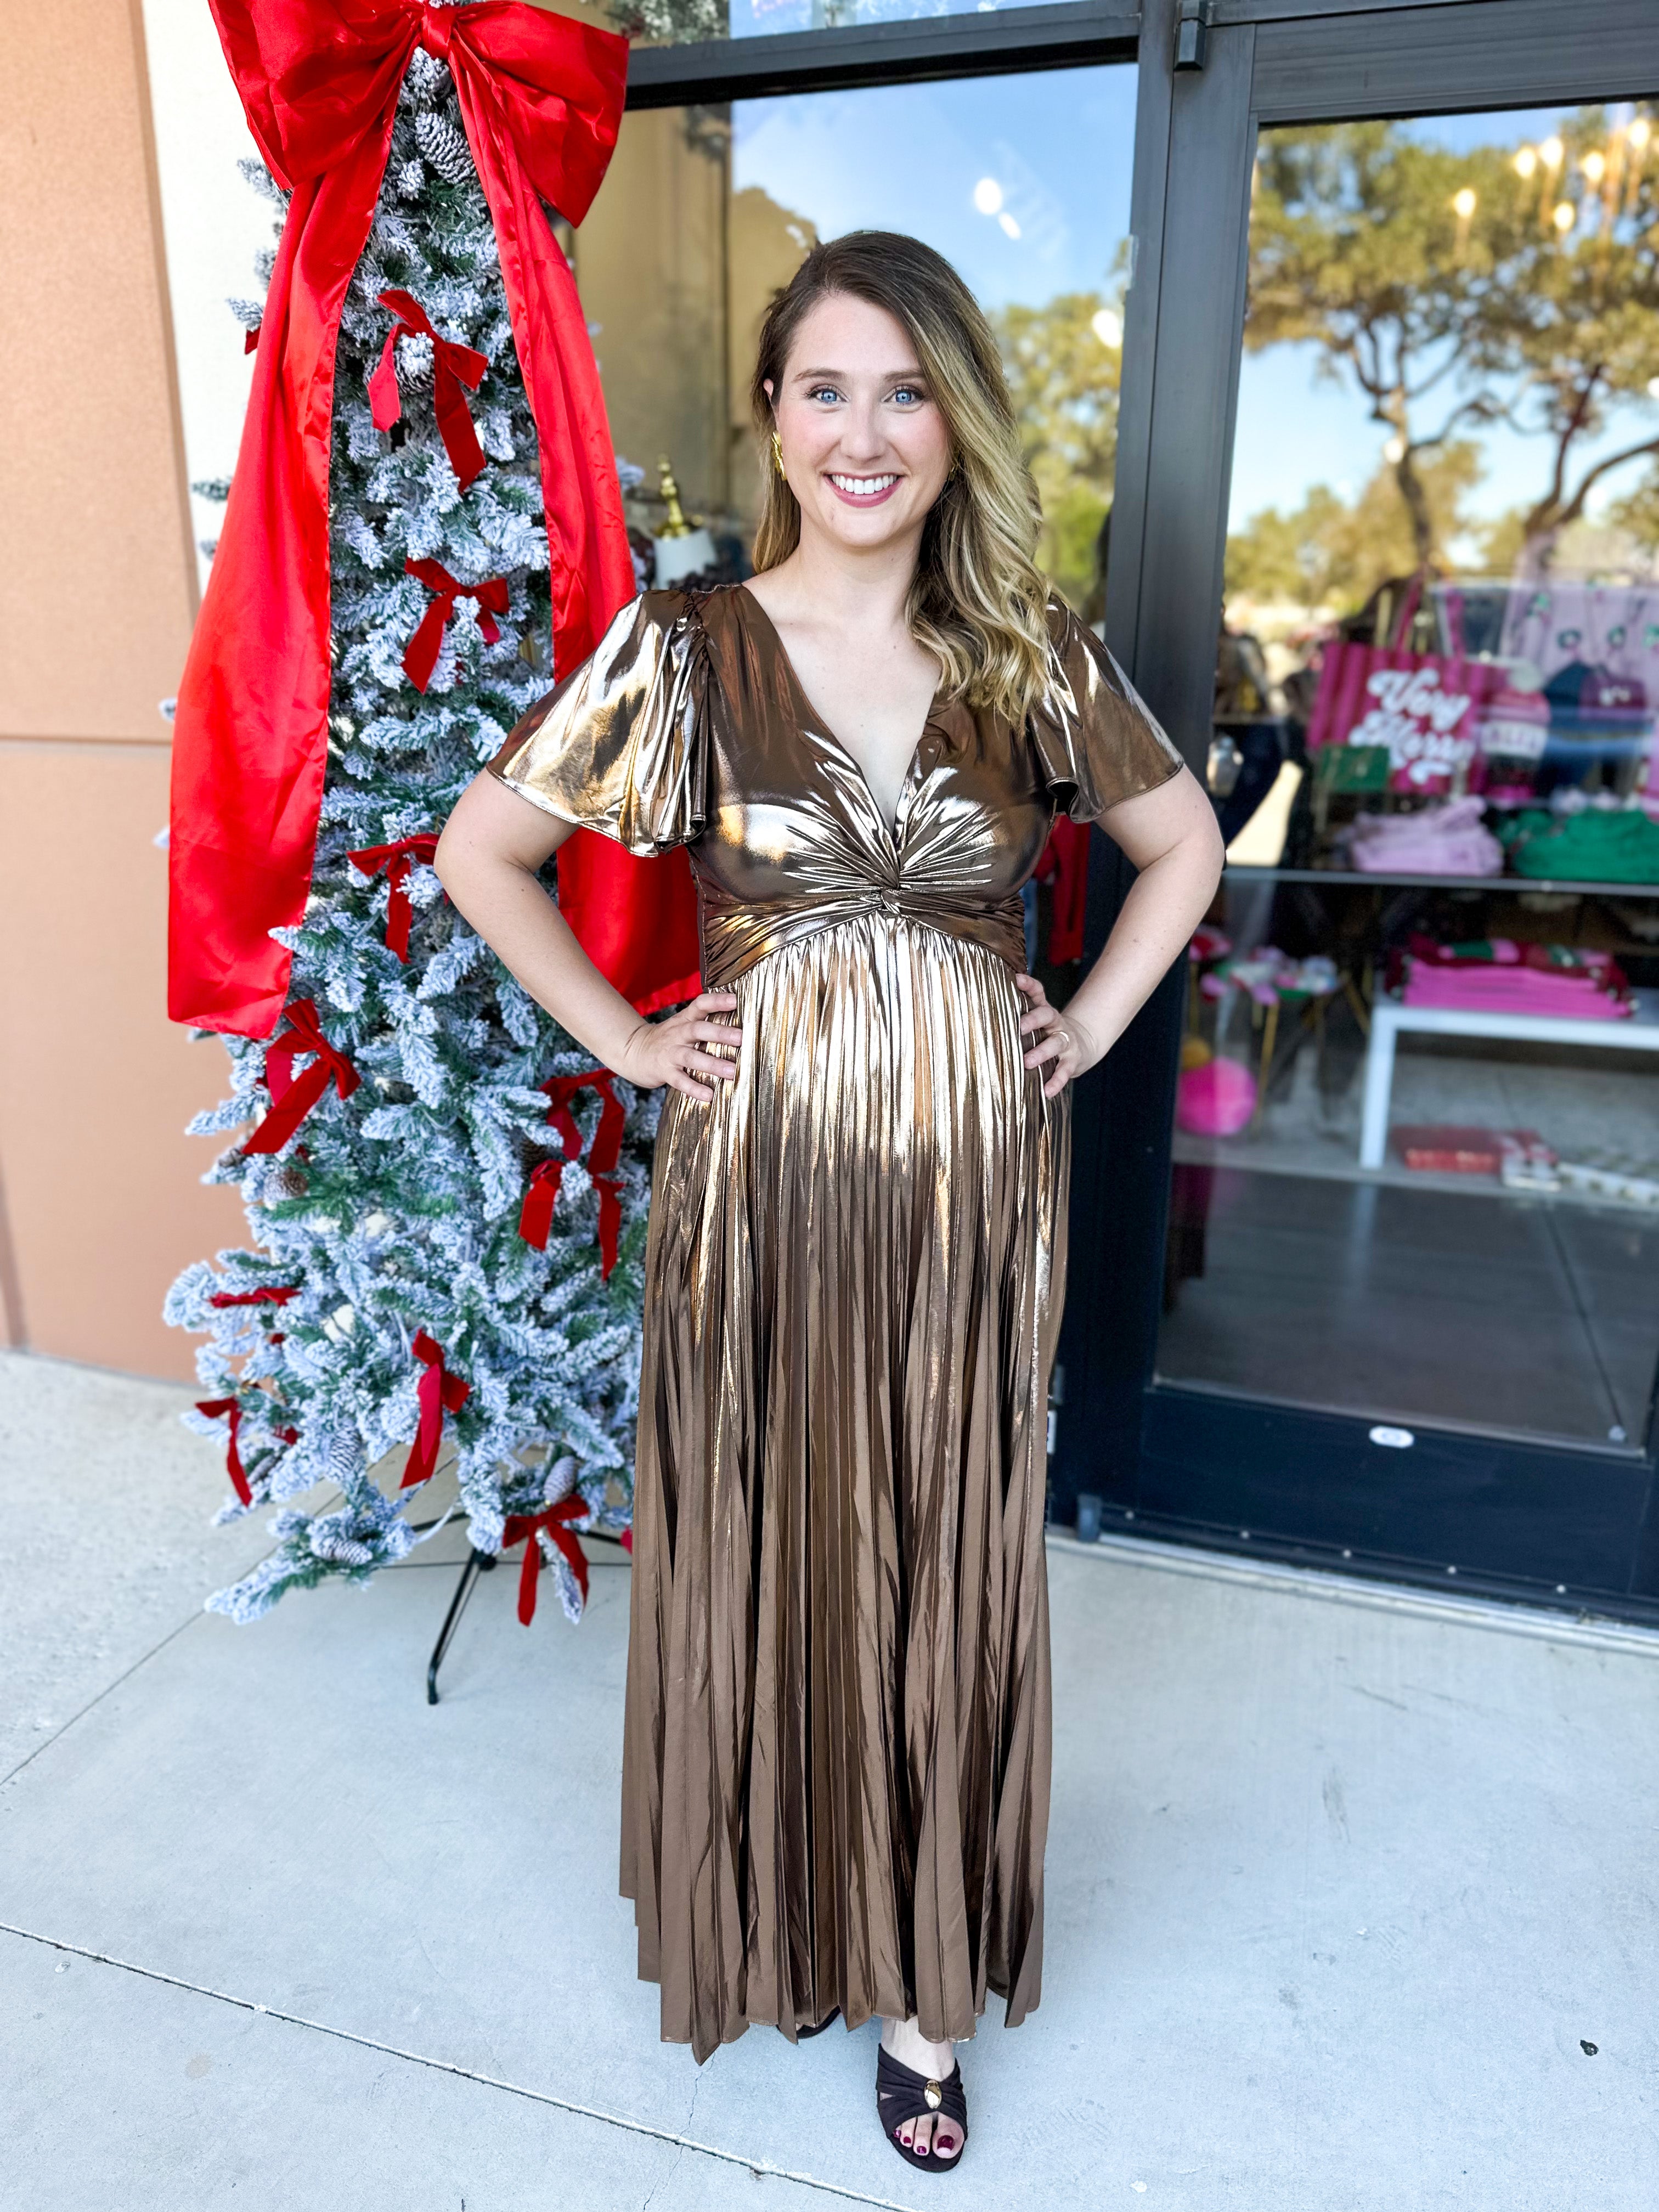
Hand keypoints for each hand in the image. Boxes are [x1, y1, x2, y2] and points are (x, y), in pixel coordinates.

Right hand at [618, 990, 742, 1104]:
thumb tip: (740, 1026)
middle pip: (698, 1029)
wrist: (633, 1051)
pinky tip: (709, 1095)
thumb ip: (705, 1023)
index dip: (717, 1001)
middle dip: (719, 1033)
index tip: (735, 1000)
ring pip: (690, 1056)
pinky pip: (679, 1080)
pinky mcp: (663, 1071)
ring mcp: (670, 1053)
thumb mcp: (682, 1025)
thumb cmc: (668, 1039)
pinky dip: (694, 1088)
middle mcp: (677, 1034)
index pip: (700, 1004)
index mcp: (684, 1020)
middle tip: (741, 1038)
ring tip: (732, 1071)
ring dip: (712, 1064)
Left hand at [1016, 973, 1095, 1097]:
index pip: (1038, 992)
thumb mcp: (1036, 1023)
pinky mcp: (1073, 1060)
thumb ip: (1017, 1019)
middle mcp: (1056, 1023)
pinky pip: (1065, 1070)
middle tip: (1018, 1028)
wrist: (1080, 1046)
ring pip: (1055, 1043)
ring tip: (1027, 1062)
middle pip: (1046, 1015)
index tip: (1016, 979)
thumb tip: (981, 1019)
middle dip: (1033, 1020)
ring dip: (1042, 1052)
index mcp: (1044, 1011)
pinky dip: (1056, 1081)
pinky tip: (1046, 1091)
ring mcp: (1066, 1040)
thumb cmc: (1046, 1035)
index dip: (1029, 985)